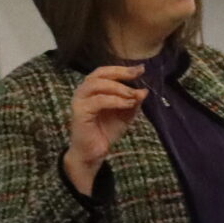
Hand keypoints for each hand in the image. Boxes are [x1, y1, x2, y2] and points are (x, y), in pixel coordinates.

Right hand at [63, 63, 146, 195]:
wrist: (94, 153)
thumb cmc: (106, 131)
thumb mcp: (125, 115)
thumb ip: (133, 102)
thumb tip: (144, 91)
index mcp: (93, 88)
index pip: (106, 72)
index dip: (123, 69)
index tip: (140, 69)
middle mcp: (83, 90)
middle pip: (100, 74)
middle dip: (121, 73)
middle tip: (137, 76)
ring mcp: (79, 100)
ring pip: (98, 85)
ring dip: (118, 88)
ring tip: (133, 95)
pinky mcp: (79, 111)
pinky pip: (98, 101)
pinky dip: (115, 101)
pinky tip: (127, 104)